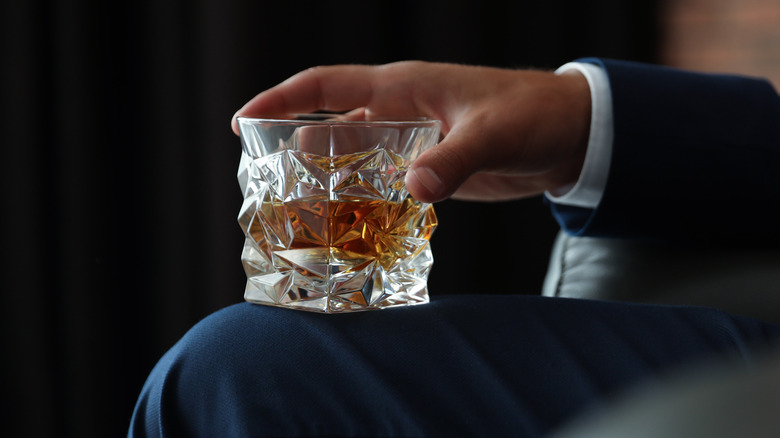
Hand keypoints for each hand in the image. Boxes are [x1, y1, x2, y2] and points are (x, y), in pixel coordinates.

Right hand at [232, 61, 590, 202]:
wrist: (568, 136)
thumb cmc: (533, 116)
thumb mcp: (492, 134)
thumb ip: (453, 160)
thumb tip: (412, 190)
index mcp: (403, 88)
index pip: (326, 85)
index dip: (281, 99)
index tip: (242, 122)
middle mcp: (398, 112)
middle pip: (330, 125)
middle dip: (293, 147)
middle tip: (261, 184)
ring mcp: (411, 143)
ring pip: (352, 158)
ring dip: (326, 179)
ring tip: (296, 212)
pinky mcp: (427, 169)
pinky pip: (380, 183)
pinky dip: (360, 199)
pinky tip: (347, 224)